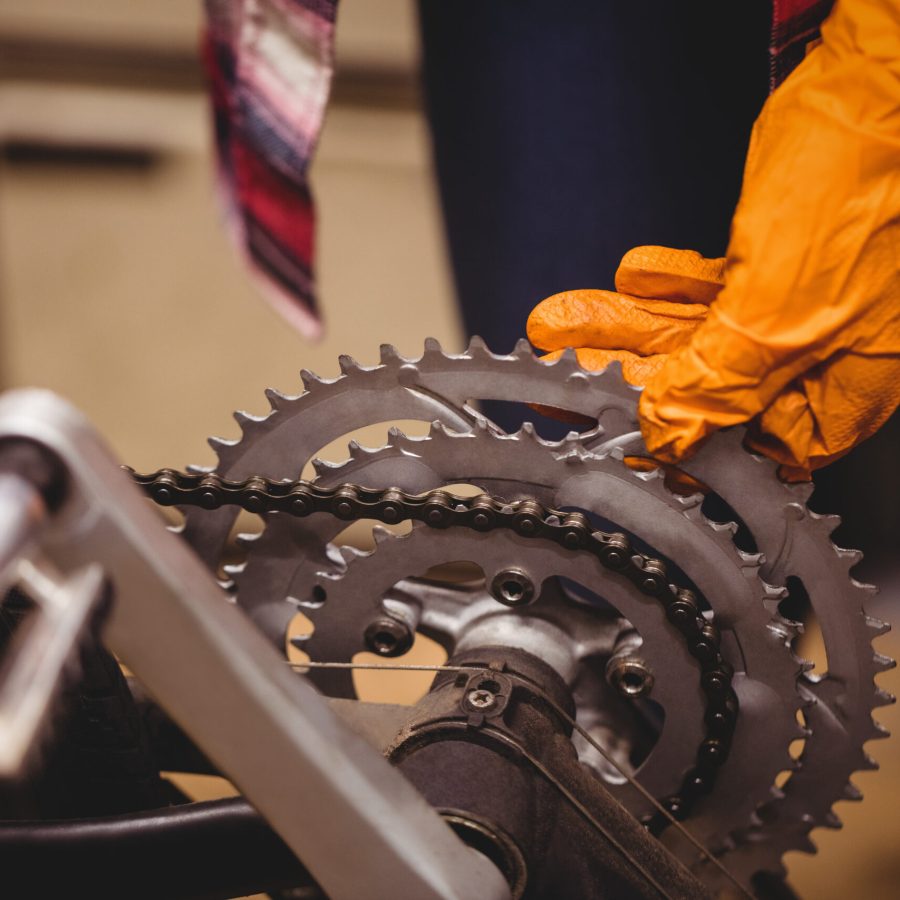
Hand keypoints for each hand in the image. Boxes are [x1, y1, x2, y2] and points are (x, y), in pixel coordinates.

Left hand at [528, 0, 899, 480]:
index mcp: (842, 382)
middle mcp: (817, 350)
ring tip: (561, 325)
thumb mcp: (779, 312)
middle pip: (710, 384)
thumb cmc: (865, 191)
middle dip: (633, 377)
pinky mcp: (769, 260)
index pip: (757, 447)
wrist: (879, 84)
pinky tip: (626, 277)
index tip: (628, 442)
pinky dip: (661, 282)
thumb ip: (723, 379)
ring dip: (625, 324)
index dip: (692, 450)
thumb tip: (671, 432)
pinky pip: (703, 285)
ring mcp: (792, 304)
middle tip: (571, 374)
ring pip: (695, 329)